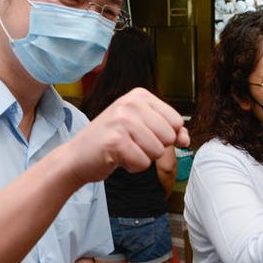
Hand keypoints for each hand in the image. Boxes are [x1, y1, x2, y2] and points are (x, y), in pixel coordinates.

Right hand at [59, 88, 188, 185]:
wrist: (77, 156)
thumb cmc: (112, 141)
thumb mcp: (143, 128)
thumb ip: (169, 131)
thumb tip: (186, 138)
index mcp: (139, 96)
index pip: (176, 121)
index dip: (166, 135)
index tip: (145, 134)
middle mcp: (130, 103)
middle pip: (169, 137)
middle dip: (154, 148)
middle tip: (131, 143)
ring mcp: (122, 120)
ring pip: (157, 151)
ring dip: (142, 158)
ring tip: (124, 150)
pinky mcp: (115, 141)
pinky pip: (143, 163)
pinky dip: (132, 167)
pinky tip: (117, 158)